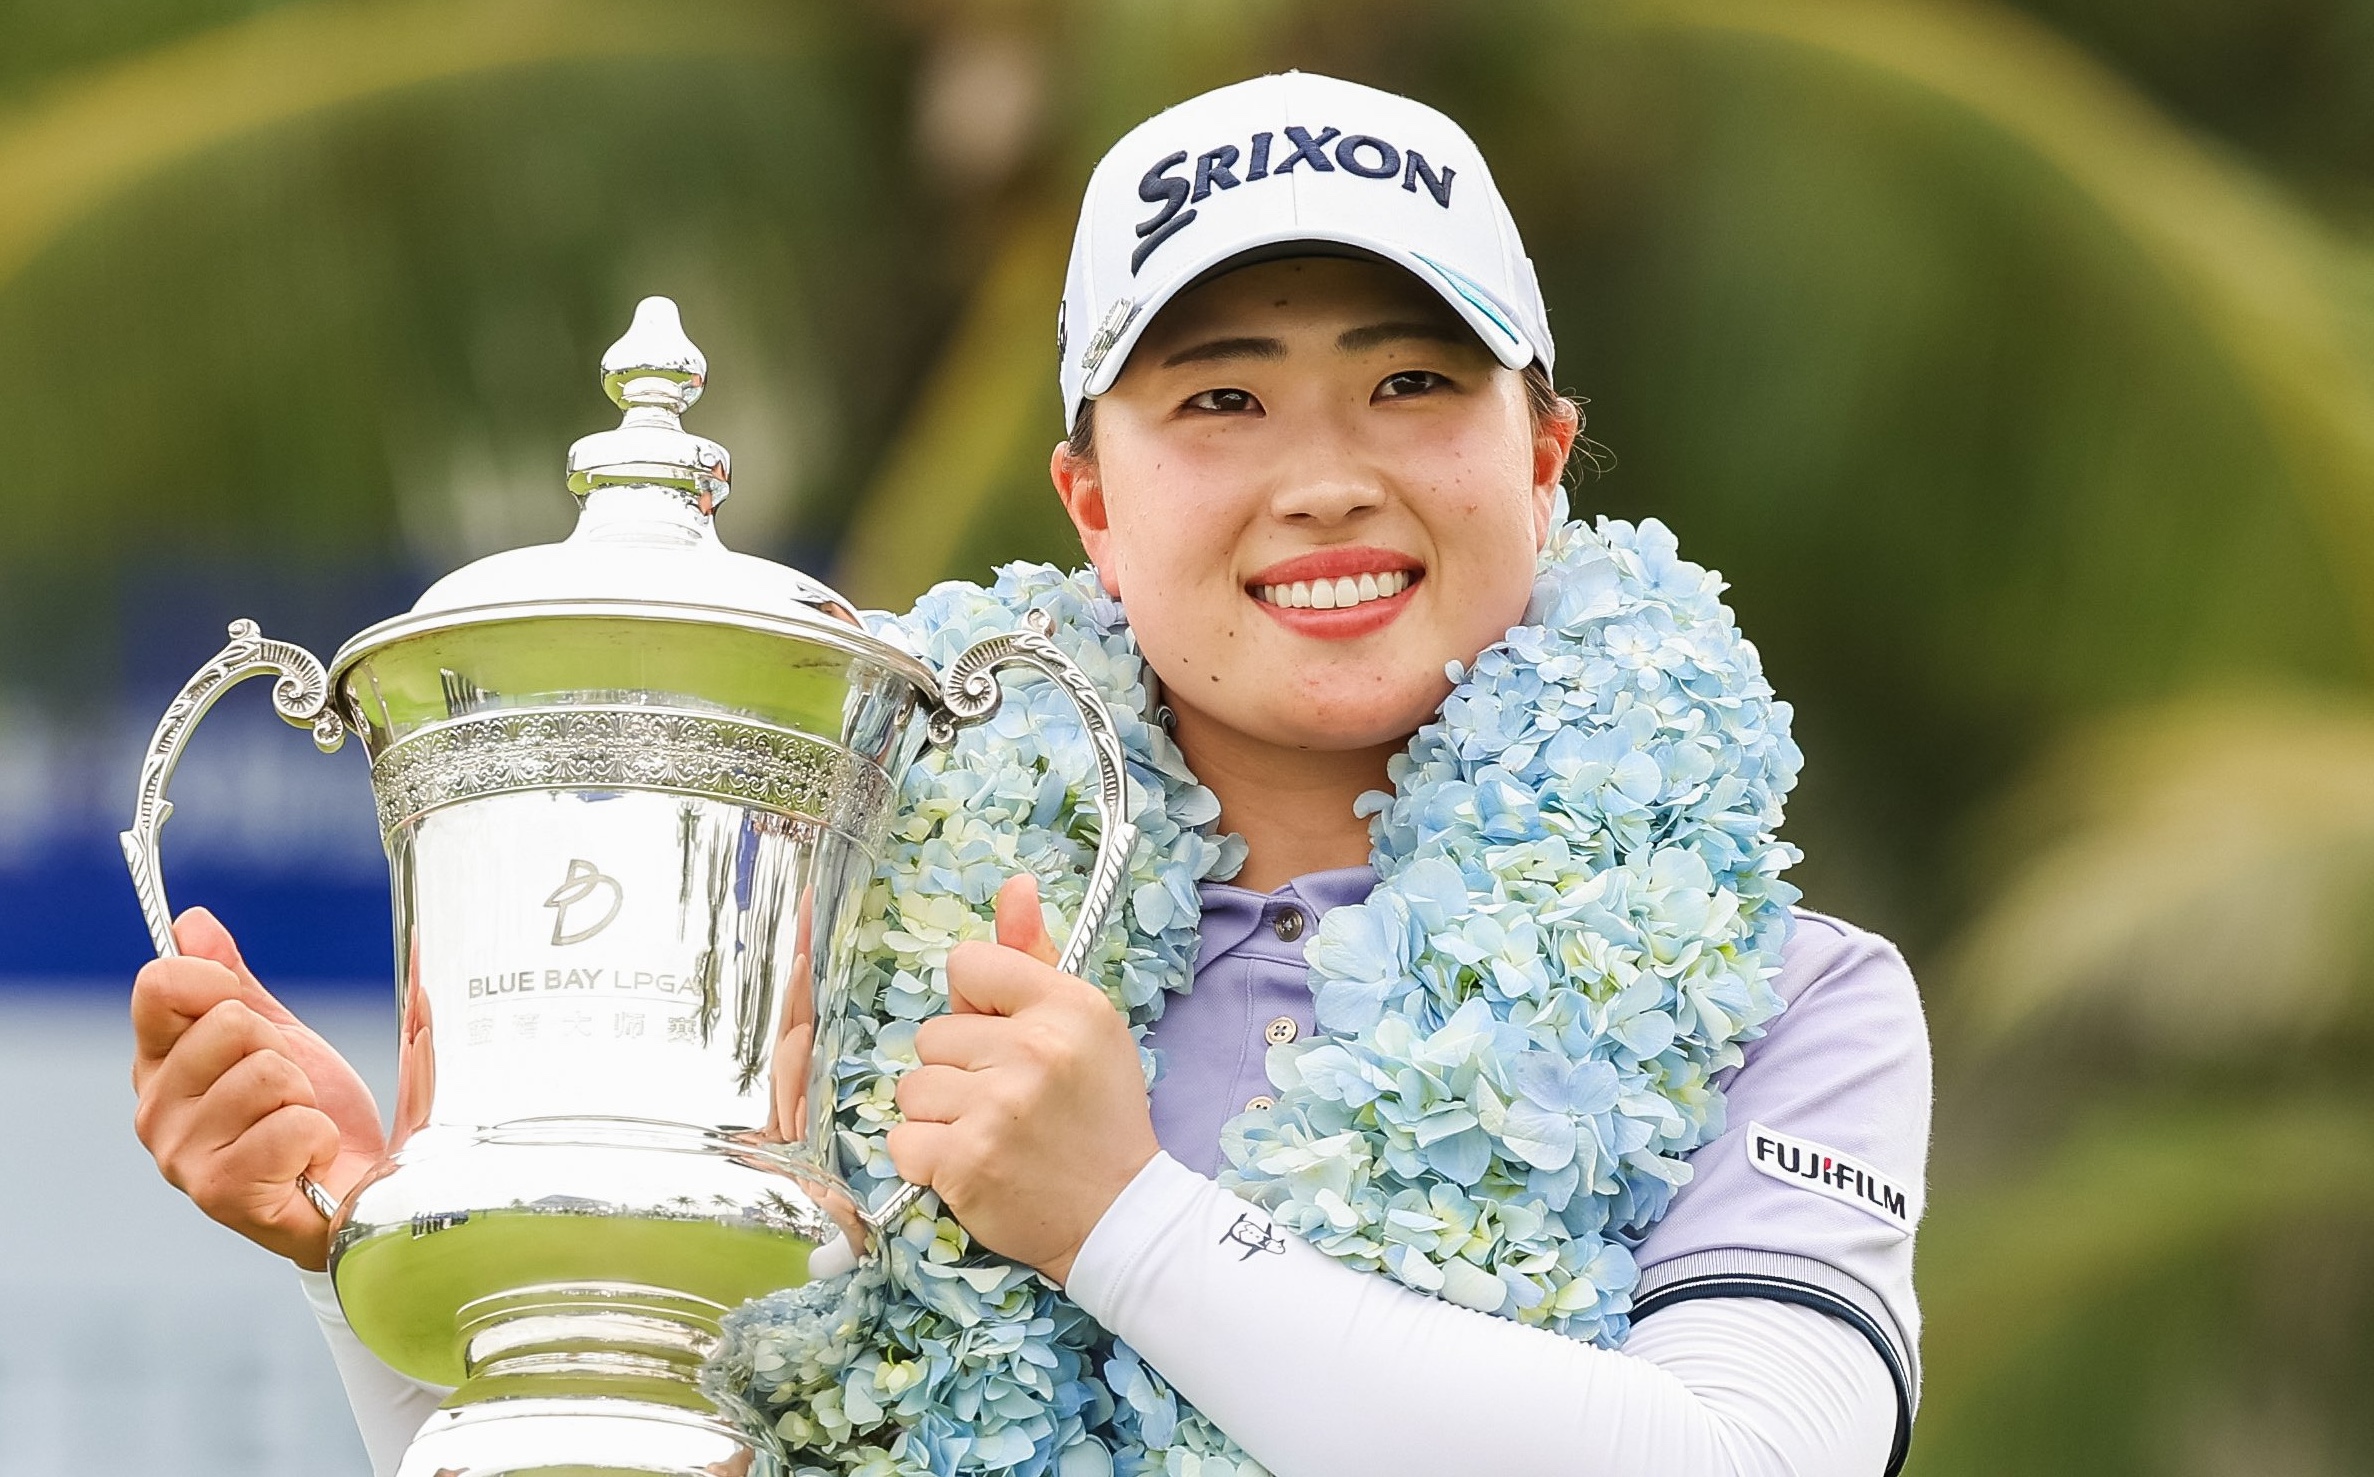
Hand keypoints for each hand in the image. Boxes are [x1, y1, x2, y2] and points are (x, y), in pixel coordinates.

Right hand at [131, 908, 385, 1270]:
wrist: (354, 1190)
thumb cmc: (312, 1116)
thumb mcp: (277, 1035)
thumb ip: (232, 981)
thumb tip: (191, 922)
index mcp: (160, 1066)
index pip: (160, 985)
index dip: (216, 980)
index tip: (246, 1008)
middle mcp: (156, 1113)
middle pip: (228, 1024)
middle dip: (282, 1050)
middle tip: (289, 1090)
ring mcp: (183, 1158)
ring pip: (266, 1073)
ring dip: (304, 1097)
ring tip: (298, 1126)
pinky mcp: (222, 1193)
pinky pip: (291, 1125)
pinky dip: (318, 1137)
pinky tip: (306, 1162)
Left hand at [887, 875, 1158, 1283]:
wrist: (1119, 1214)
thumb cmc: (1099, 1114)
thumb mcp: (1085, 1024)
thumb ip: (1034, 956)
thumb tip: (1014, 884)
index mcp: (1065, 1006)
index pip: (968, 965)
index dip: (976, 1007)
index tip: (1004, 1040)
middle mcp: (1032, 1050)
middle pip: (932, 1035)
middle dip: (957, 1070)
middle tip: (1006, 1101)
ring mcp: (996, 1108)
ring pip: (912, 1088)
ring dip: (939, 1116)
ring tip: (990, 1134)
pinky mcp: (964, 1162)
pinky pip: (901, 1140)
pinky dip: (926, 1159)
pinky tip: (970, 1164)